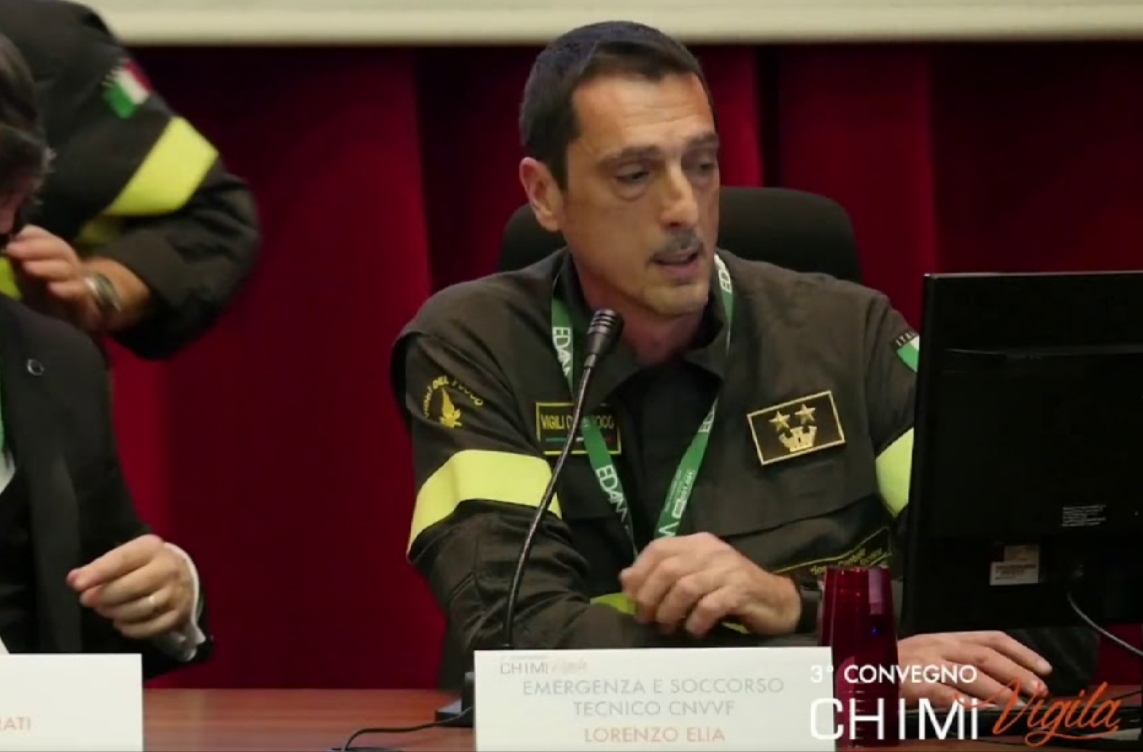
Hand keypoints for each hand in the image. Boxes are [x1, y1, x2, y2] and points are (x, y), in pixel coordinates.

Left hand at [4, 225, 100, 329]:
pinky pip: (79, 290)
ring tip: (27, 268)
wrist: (76, 314)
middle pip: (58, 248)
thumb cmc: (44, 294)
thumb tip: (9, 250)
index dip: (31, 234)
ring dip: (46, 267)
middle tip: (12, 250)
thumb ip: (18, 263)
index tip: (15, 237)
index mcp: (51, 253)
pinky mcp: (85, 297)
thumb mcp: (25, 278)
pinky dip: (66, 289)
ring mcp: (77, 279)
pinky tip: (53, 289)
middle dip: (35, 248)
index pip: (43, 237)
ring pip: (67, 268)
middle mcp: (66, 262)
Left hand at [66, 534, 194, 639]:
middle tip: (87, 599)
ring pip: (139, 610)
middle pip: (130, 587)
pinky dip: (130, 629)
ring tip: (105, 609)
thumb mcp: (127, 556)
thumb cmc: (146, 564)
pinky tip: (121, 622)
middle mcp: (167, 569)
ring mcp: (175, 593)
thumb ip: (101, 566)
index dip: (98, 572)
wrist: (185, 575)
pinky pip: (149, 628)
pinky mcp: (178, 615)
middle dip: (103, 596)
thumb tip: (74, 579)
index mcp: (152, 549)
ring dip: (115, 613)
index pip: (122, 560)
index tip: (76, 584)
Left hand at [619, 532, 799, 637]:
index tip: (631, 597)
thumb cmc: (730, 592)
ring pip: (686, 587)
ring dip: (670, 611)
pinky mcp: (742, 590)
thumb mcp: (695, 579)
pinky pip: (709, 605)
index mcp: (697, 543)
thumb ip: (663, 575)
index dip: (640, 572)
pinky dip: (695, 621)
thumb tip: (626, 579)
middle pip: (668, 569)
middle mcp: (711, 551)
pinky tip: (693, 631)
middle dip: (650, 596)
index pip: (658, 548)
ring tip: (667, 627)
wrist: (777, 602)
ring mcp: (728, 569)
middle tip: (646, 618)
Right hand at [897, 631, 1051, 707]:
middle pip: (985, 655)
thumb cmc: (895, 668)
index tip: (1044, 669)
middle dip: (1016, 673)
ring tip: (1016, 706)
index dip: (1021, 652)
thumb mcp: (929, 659)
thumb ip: (959, 666)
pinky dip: (959, 700)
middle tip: (1039, 691)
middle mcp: (937, 646)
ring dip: (997, 690)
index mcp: (945, 639)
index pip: (991, 638)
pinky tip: (975, 710)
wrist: (856, 667)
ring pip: (968, 672)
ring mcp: (923, 663)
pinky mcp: (909, 681)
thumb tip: (1001, 683)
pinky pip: (939, 690)